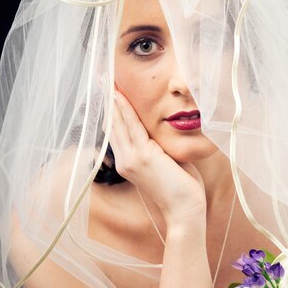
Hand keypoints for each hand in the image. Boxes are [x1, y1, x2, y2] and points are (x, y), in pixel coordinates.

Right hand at [110, 91, 205, 222]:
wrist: (185, 209)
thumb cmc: (181, 188)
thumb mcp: (165, 162)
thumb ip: (157, 146)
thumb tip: (158, 129)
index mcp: (129, 163)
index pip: (117, 132)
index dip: (112, 111)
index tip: (108, 92)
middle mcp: (125, 161)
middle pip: (112, 126)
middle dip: (107, 101)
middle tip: (102, 79)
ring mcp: (131, 159)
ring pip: (118, 124)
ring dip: (113, 101)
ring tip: (106, 81)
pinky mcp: (142, 157)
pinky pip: (131, 127)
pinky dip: (125, 109)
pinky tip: (119, 95)